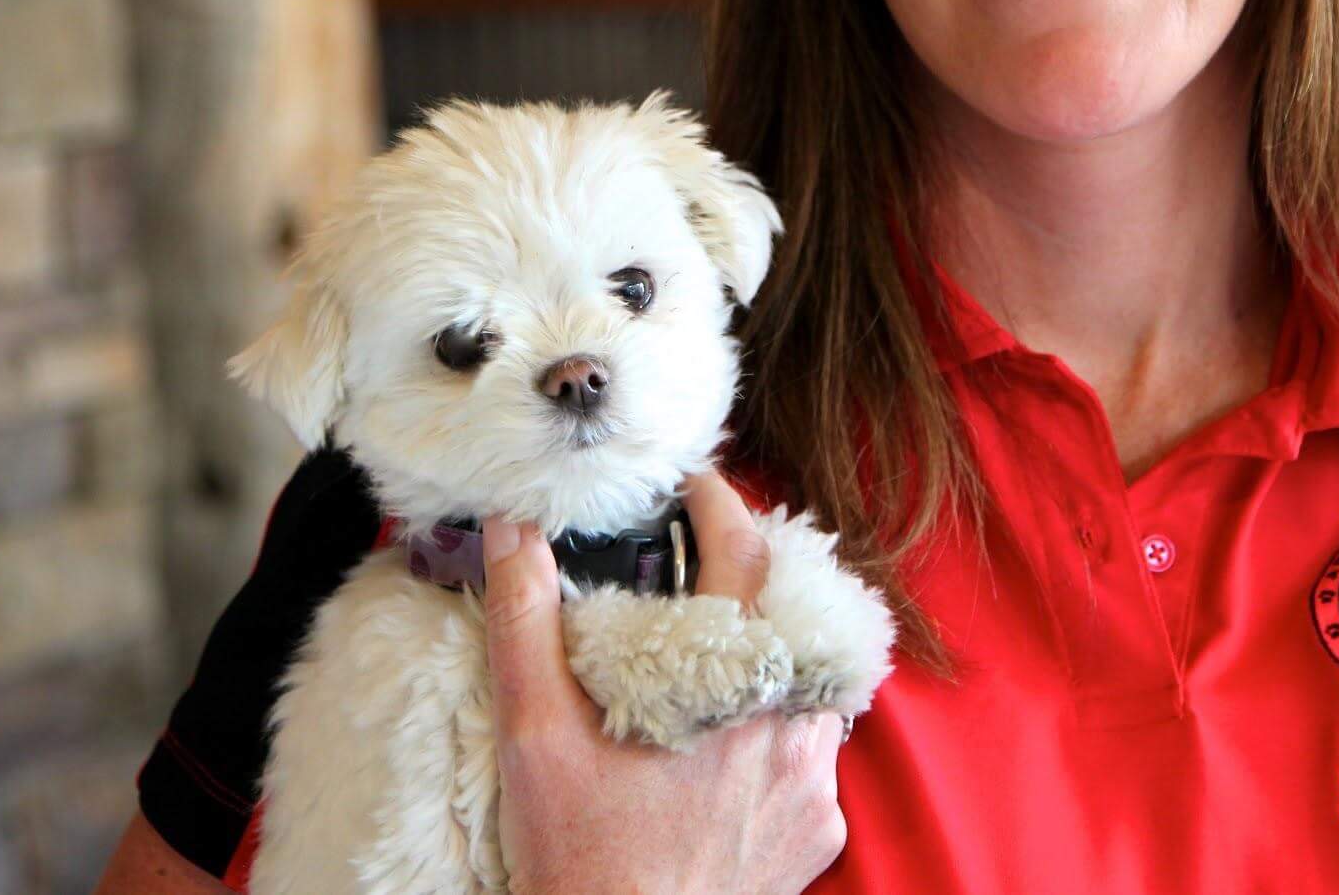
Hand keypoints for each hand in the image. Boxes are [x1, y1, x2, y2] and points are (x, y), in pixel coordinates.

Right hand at [484, 469, 847, 894]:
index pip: (744, 552)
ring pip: (802, 684)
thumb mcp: (534, 733)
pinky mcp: (819, 831)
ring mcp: (813, 782)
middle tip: (691, 570)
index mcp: (730, 684)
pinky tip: (719, 749)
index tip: (689, 483)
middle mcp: (790, 725)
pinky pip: (807, 755)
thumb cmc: (580, 855)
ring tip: (700, 663)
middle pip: (788, 615)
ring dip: (760, 662)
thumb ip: (527, 621)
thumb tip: (519, 532)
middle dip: (743, 583)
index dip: (718, 502)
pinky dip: (770, 734)